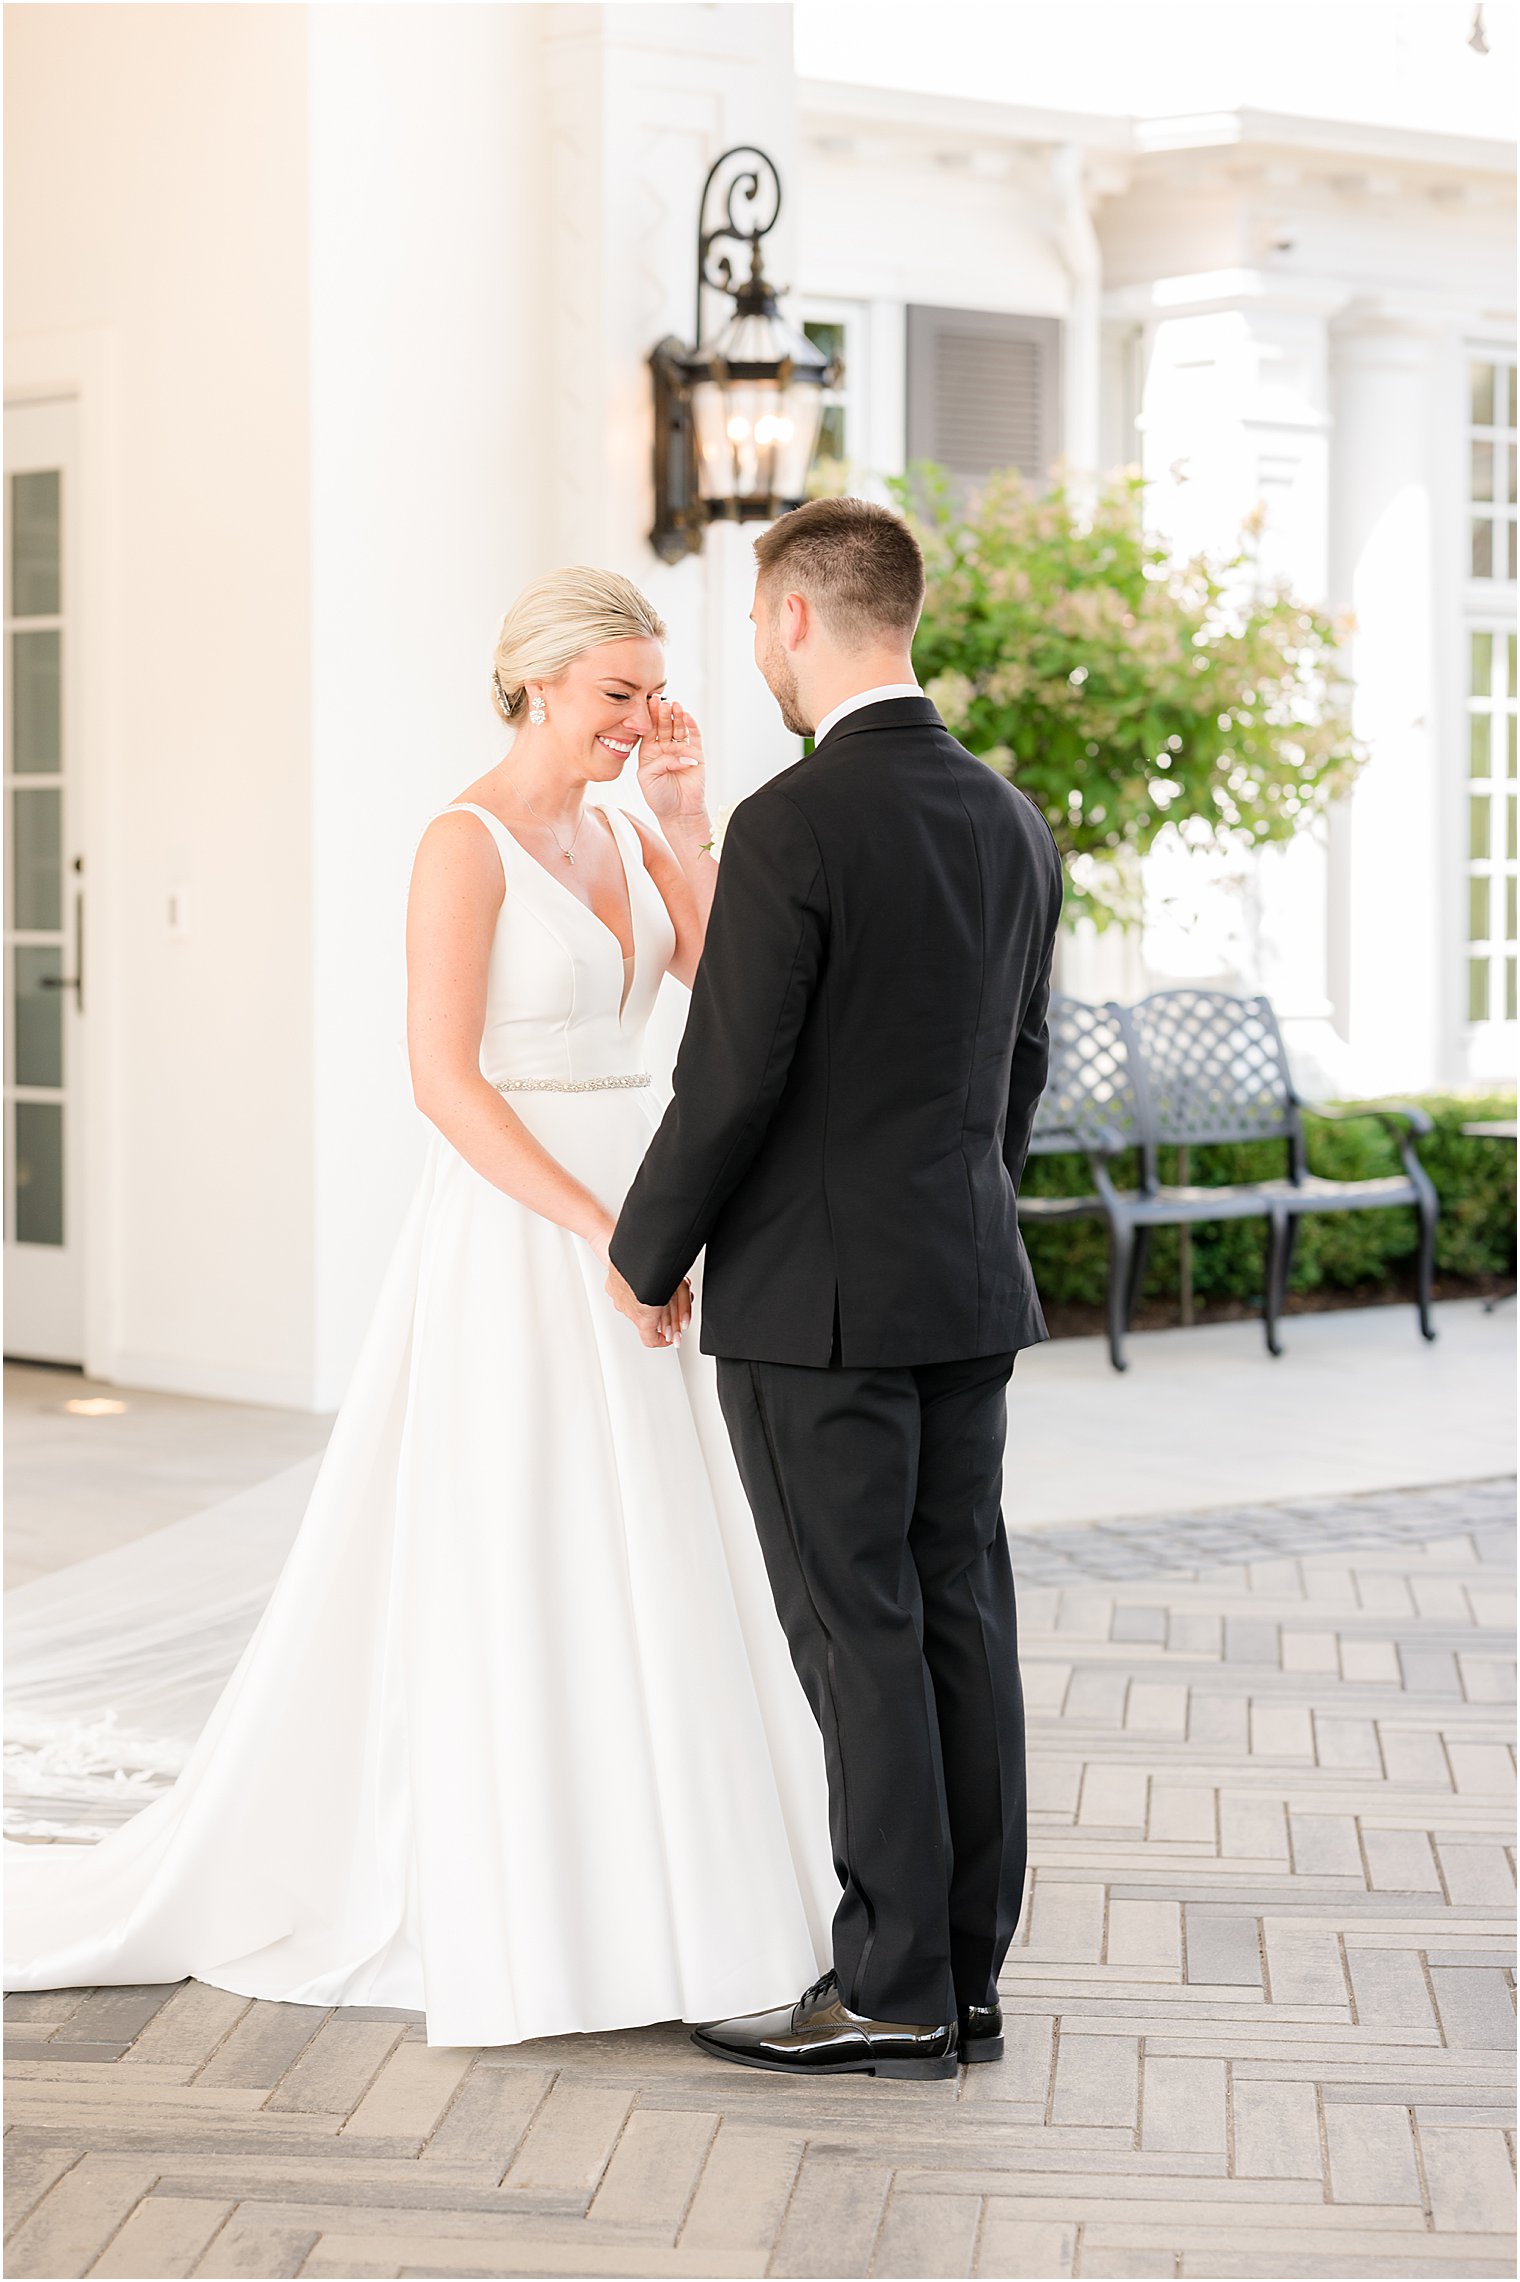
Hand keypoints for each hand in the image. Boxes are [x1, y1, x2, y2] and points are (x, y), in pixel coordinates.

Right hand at [605, 1260, 693, 1347]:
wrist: (635, 1248)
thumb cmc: (655, 1266)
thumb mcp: (678, 1288)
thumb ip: (682, 1309)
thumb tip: (683, 1323)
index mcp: (644, 1316)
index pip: (651, 1340)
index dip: (662, 1341)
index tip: (669, 1337)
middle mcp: (629, 1310)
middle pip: (645, 1321)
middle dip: (658, 1317)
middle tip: (668, 1310)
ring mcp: (618, 1298)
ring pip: (633, 1306)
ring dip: (644, 1301)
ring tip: (655, 1288)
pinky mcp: (611, 1287)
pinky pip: (623, 1293)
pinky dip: (632, 1290)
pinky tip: (640, 1281)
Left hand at [637, 697, 707, 833]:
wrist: (679, 813)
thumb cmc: (659, 797)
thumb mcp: (647, 777)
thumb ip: (658, 761)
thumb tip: (678, 753)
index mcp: (649, 752)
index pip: (649, 730)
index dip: (649, 717)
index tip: (648, 703)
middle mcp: (665, 748)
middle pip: (664, 726)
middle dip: (663, 713)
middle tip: (662, 702)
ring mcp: (681, 750)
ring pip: (679, 729)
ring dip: (677, 717)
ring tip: (675, 706)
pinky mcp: (696, 755)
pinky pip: (694, 737)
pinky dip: (692, 726)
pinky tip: (687, 717)